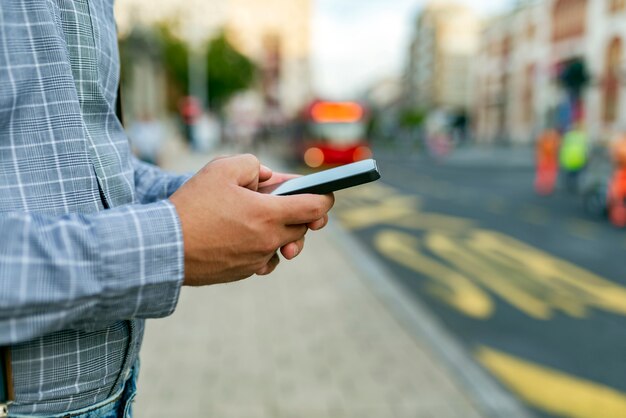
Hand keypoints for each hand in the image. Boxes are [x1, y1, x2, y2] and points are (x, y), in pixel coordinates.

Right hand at [169, 154, 334, 285]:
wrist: (164, 246)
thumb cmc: (192, 206)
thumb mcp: (221, 169)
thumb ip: (252, 165)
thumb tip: (266, 176)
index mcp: (269, 214)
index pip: (315, 208)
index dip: (325, 198)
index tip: (325, 194)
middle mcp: (269, 241)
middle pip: (302, 228)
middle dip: (298, 213)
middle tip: (282, 201)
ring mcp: (257, 260)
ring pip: (283, 245)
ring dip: (280, 231)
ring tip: (260, 219)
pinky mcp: (243, 272)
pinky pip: (264, 259)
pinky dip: (262, 248)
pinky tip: (246, 238)